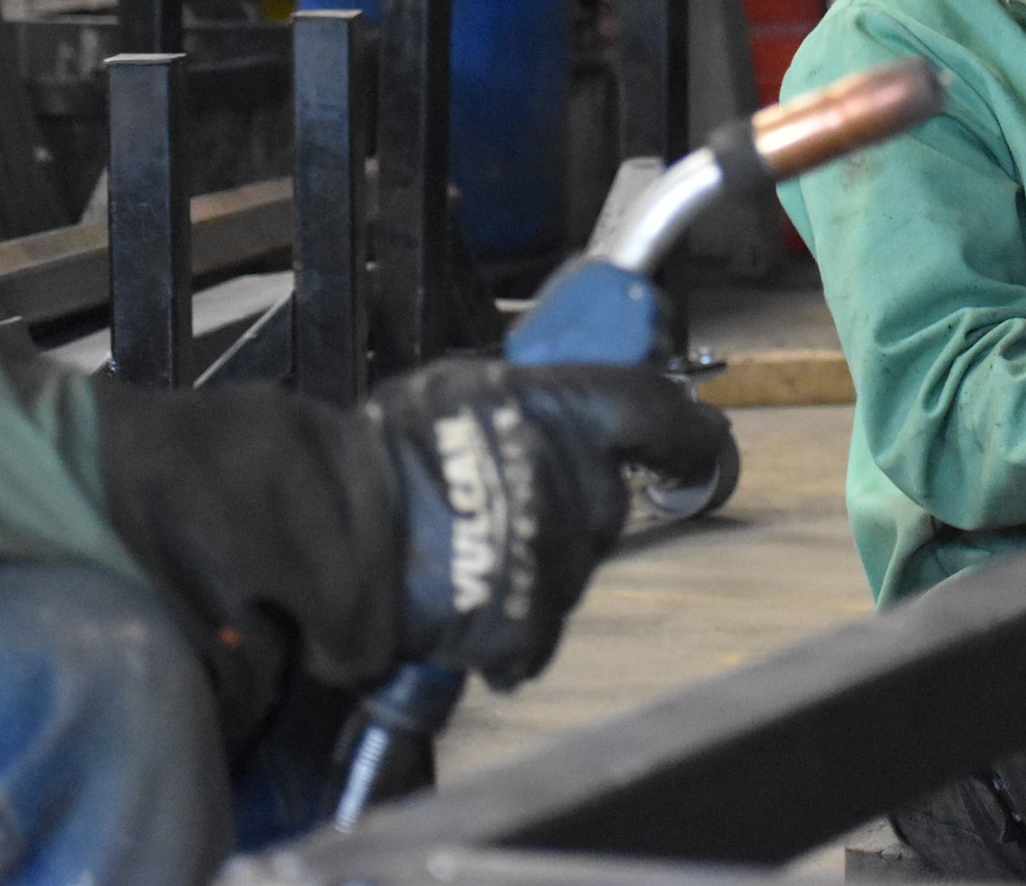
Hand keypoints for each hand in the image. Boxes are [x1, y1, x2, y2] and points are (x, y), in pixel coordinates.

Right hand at [368, 358, 730, 689]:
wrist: (328, 530)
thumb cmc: (379, 454)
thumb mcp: (458, 391)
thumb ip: (527, 402)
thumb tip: (555, 412)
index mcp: (566, 411)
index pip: (657, 413)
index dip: (686, 431)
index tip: (698, 442)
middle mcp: (580, 482)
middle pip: (607, 502)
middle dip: (566, 508)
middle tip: (502, 503)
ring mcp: (560, 557)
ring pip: (571, 567)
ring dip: (532, 563)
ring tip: (464, 548)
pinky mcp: (530, 622)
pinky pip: (536, 633)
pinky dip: (506, 632)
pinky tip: (466, 607)